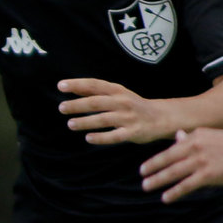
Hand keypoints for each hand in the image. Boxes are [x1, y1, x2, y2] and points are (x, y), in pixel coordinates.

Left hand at [58, 78, 174, 143]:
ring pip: (104, 119)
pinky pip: (115, 136)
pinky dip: (101, 137)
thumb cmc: (132, 105)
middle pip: (97, 103)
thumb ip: (95, 92)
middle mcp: (122, 102)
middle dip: (78, 105)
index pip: (94, 85)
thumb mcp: (117, 94)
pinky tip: (88, 138)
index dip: (77, 84)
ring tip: (70, 124)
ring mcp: (128, 118)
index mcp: (117, 91)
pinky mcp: (133, 132)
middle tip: (61, 108)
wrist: (161, 117)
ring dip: (86, 122)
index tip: (60, 85)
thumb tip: (71, 87)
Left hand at [139, 127, 222, 201]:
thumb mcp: (213, 136)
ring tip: (147, 186)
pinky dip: (174, 192)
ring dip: (157, 180)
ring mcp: (201, 161)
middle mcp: (196, 146)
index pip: (172, 148)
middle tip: (141, 176)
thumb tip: (177, 136)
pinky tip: (165, 197)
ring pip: (173, 172)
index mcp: (197, 135)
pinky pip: (186, 185)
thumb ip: (194, 137)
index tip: (146, 166)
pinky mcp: (208, 175)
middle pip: (167, 159)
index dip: (157, 158)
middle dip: (151, 168)